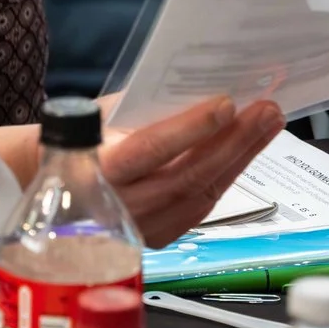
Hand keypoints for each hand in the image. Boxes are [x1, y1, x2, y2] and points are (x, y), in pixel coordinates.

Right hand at [101, 96, 286, 246]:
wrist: (60, 188)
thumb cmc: (83, 140)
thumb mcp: (104, 116)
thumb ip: (147, 108)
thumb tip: (202, 89)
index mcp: (98, 170)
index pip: (149, 150)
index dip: (190, 129)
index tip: (227, 104)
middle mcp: (119, 208)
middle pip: (187, 176)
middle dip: (234, 142)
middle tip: (267, 111)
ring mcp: (140, 229)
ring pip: (201, 195)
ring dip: (240, 158)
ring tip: (268, 125)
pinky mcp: (157, 238)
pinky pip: (200, 207)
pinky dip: (225, 177)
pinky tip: (246, 151)